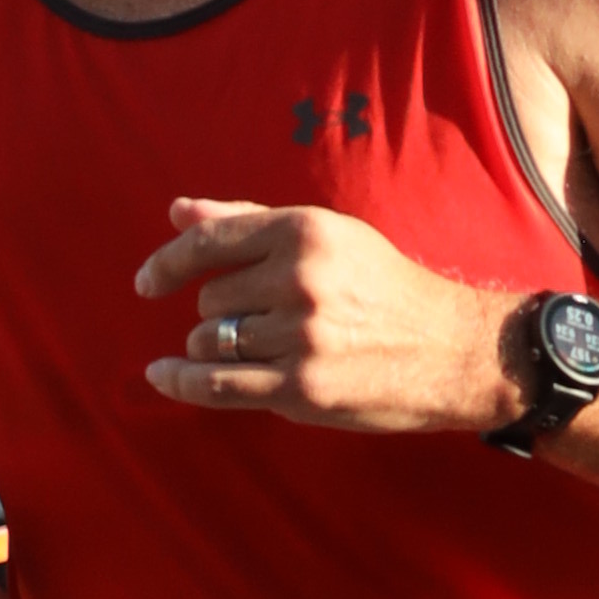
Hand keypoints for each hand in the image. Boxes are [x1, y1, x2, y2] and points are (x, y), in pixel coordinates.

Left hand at [141, 199, 513, 434]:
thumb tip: (177, 212)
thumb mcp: (327, 237)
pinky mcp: (302, 387)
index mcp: (304, 231)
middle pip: (210, 299)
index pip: (210, 243)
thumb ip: (248, 222)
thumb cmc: (383, 288)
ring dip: (220, 347)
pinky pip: (217, 385)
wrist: (452, 349)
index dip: (167, 264)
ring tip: (270, 347)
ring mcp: (300, 336)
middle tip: (273, 321)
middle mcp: (299, 278)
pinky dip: (181, 382)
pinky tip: (161, 375)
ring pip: (211, 341)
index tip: (146, 284)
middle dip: (223, 312)